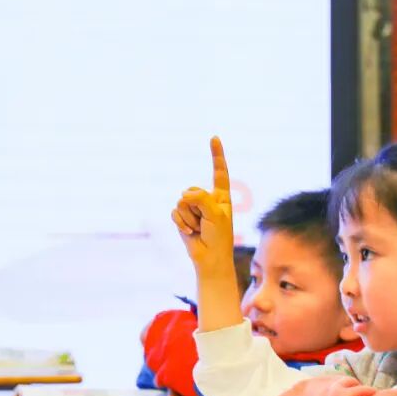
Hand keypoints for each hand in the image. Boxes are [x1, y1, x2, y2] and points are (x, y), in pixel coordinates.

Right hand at [172, 136, 234, 276]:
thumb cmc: (219, 237)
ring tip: (199, 228)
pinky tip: (190, 232)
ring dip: (190, 218)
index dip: (216, 155)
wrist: (210, 258)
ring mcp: (193, 208)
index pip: (219, 172)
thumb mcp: (216, 214)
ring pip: (182, 202)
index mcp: (221, 196)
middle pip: (193, 190)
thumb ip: (201, 198)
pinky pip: (175, 212)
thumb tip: (183, 195)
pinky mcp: (182, 217)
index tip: (214, 137)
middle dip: (197, 207)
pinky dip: (182, 223)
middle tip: (206, 222)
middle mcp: (206, 199)